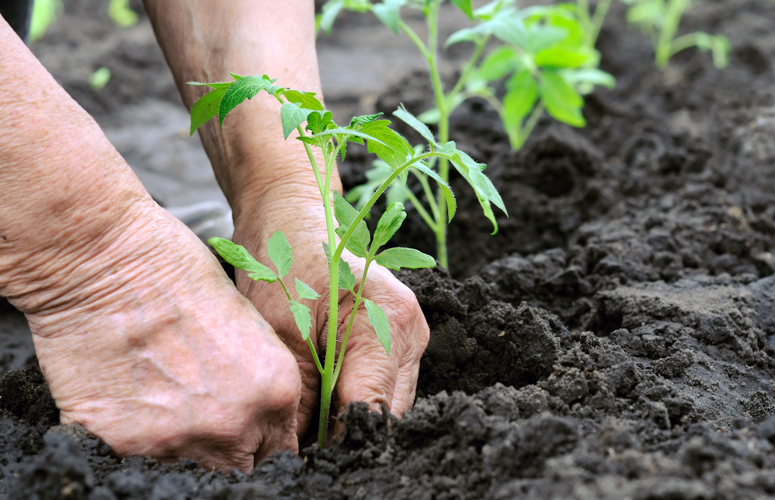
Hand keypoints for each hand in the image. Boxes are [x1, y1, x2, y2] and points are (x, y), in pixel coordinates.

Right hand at [23, 202, 301, 472]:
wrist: (106, 260)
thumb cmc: (177, 271)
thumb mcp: (247, 322)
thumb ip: (258, 378)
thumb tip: (256, 412)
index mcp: (275, 390)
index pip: (280, 450)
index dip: (261, 441)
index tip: (247, 436)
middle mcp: (234, 424)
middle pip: (239, 467)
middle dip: (227, 448)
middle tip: (202, 415)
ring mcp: (178, 440)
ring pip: (189, 469)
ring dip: (180, 444)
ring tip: (160, 398)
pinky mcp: (123, 444)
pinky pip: (135, 459)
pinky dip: (132, 437)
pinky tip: (126, 397)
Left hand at [232, 193, 429, 438]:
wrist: (291, 216)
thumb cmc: (282, 262)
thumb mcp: (280, 335)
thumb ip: (299, 400)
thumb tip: (299, 453)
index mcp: (389, 322)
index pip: (372, 410)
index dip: (337, 442)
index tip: (303, 458)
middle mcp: (411, 331)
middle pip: (387, 413)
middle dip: (346, 434)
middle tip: (301, 445)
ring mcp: (411, 335)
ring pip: (388, 404)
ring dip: (350, 418)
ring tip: (308, 422)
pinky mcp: (399, 339)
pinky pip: (383, 386)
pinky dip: (353, 399)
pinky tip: (322, 399)